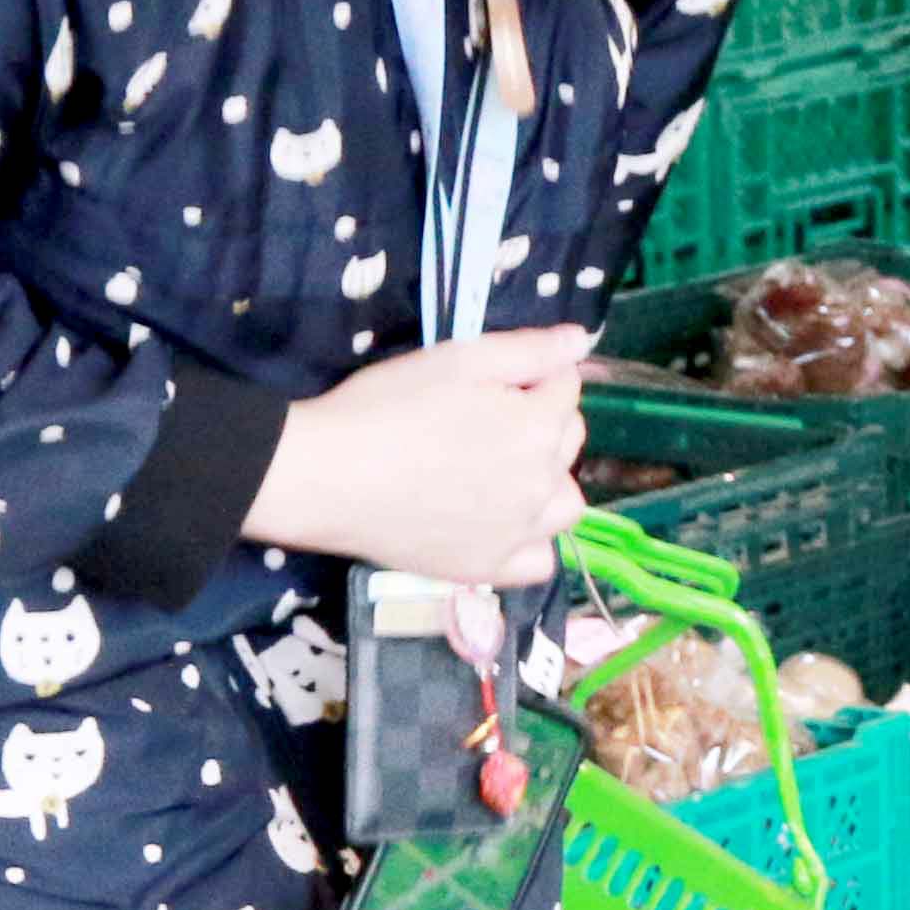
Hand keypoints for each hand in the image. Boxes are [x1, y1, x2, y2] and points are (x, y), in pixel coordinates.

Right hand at [245, 323, 589, 586]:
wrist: (328, 475)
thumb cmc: (388, 406)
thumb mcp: (459, 359)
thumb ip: (530, 349)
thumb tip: (581, 341)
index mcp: (539, 427)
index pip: (566, 388)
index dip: (533, 376)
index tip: (491, 380)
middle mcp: (542, 483)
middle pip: (566, 442)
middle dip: (541, 422)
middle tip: (483, 418)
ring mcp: (519, 532)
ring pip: (563, 503)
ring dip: (547, 482)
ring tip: (501, 471)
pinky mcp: (489, 568)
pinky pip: (539, 562)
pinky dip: (531, 542)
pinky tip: (502, 524)